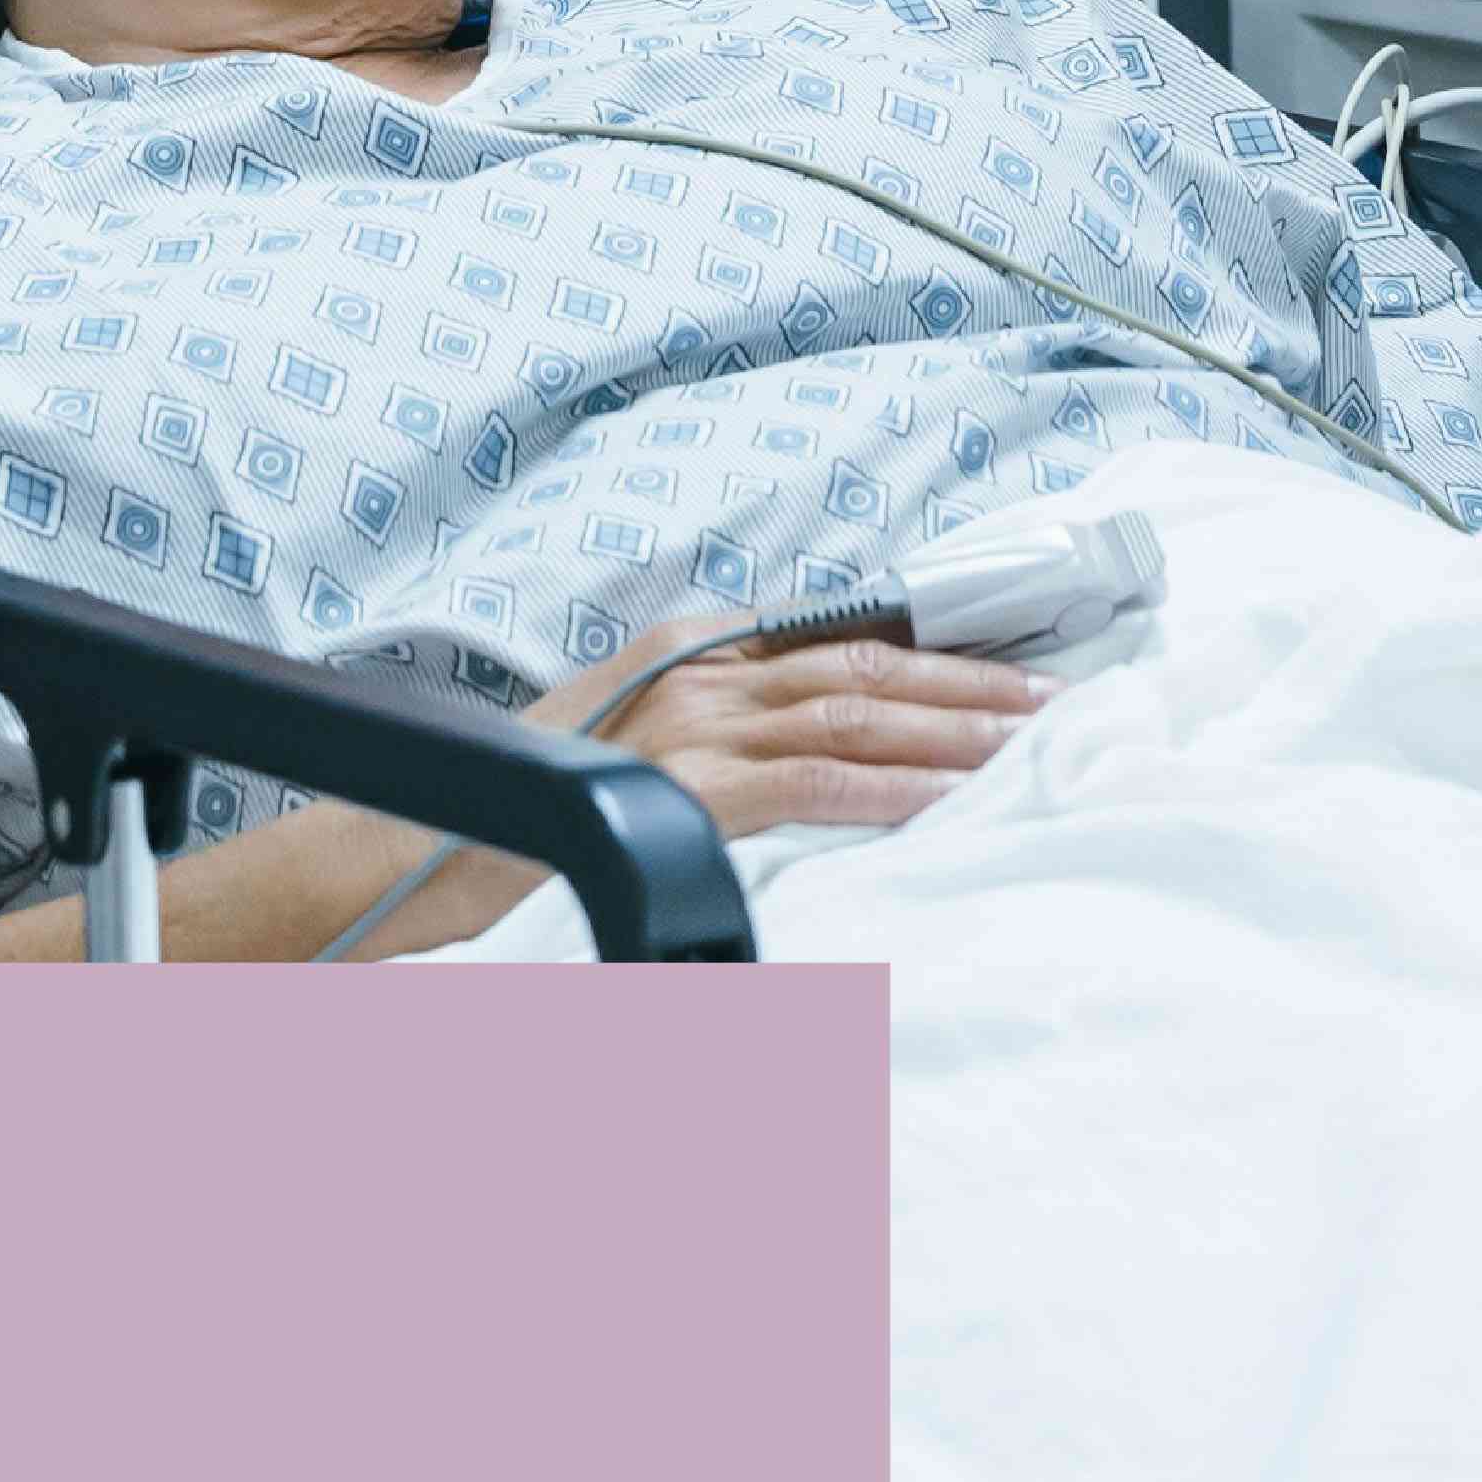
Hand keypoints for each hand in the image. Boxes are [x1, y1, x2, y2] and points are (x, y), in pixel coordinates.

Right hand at [525, 610, 1054, 844]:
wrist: (426, 843)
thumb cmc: (528, 808)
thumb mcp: (624, 734)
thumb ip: (710, 722)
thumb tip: (803, 739)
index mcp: (690, 648)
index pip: (834, 637)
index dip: (928, 649)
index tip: (1005, 665)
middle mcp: (699, 671)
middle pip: (862, 664)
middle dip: (967, 684)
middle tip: (1054, 700)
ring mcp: (691, 725)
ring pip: (855, 713)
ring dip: (953, 730)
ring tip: (1028, 745)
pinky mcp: (689, 789)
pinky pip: (816, 782)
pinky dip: (892, 787)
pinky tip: (947, 798)